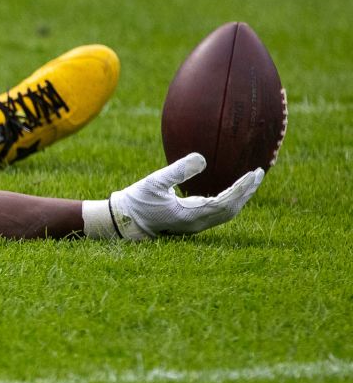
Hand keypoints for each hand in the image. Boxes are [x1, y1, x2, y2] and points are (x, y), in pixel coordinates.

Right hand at [105, 153, 264, 239]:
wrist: (123, 221)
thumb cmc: (136, 201)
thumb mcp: (154, 182)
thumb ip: (178, 171)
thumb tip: (202, 158)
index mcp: (189, 215)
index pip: (225, 203)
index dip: (241, 189)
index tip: (253, 173)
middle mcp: (196, 223)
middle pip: (231, 210)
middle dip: (247, 192)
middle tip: (259, 173)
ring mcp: (194, 224)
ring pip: (226, 212)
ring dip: (240, 197)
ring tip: (250, 180)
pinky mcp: (190, 221)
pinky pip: (217, 211)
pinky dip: (229, 200)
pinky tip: (231, 188)